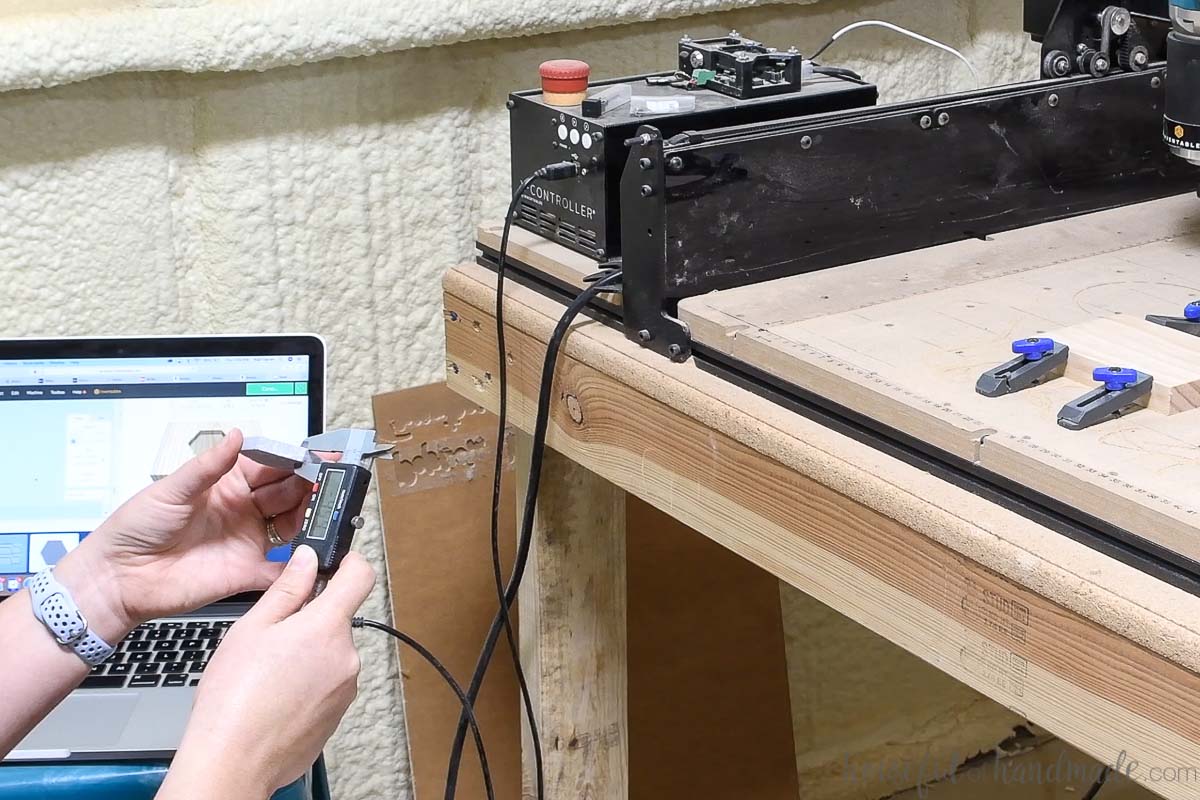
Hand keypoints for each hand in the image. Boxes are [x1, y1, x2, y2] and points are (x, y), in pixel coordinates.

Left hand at [54, 429, 313, 640]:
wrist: (119, 578)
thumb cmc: (136, 529)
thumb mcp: (171, 490)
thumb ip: (208, 466)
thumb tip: (238, 436)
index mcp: (226, 485)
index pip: (269, 466)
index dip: (292, 460)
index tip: (313, 457)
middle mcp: (242, 510)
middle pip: (287, 493)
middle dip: (309, 486)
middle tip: (327, 483)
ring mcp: (247, 540)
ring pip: (293, 525)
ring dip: (310, 518)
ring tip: (325, 513)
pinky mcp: (248, 572)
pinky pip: (282, 568)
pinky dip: (301, 564)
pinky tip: (314, 554)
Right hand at [158, 546, 375, 798]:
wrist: (234, 762)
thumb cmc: (235, 697)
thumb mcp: (252, 628)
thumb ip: (287, 589)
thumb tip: (307, 559)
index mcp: (327, 627)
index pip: (360, 576)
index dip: (349, 562)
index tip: (333, 562)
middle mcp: (346, 656)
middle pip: (338, 620)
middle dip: (310, 620)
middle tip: (270, 637)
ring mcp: (346, 687)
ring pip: (331, 653)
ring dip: (307, 653)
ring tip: (267, 674)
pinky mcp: (339, 713)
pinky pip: (327, 683)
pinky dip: (307, 682)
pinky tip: (276, 696)